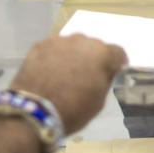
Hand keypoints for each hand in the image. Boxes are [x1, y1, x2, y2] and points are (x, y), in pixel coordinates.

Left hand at [10, 35, 126, 134]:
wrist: (35, 111)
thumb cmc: (73, 110)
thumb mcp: (99, 101)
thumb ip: (105, 80)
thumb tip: (105, 71)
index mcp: (102, 54)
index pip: (117, 52)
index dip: (117, 62)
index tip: (114, 70)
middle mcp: (82, 41)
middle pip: (93, 46)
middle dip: (92, 57)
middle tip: (86, 73)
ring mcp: (59, 41)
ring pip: (72, 45)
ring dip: (72, 55)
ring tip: (65, 72)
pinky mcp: (39, 45)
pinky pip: (53, 48)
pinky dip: (54, 57)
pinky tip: (48, 71)